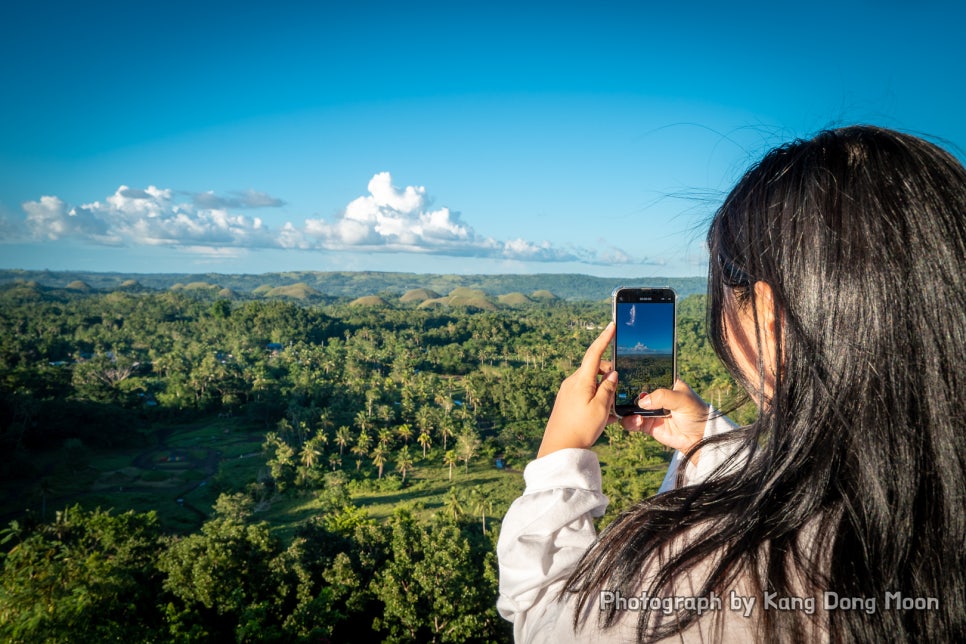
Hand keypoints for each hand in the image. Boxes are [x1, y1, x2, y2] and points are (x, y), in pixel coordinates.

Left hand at [537, 323, 618, 457]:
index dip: (604, 338)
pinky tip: (603, 417)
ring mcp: (568, 392)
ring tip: (611, 412)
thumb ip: (609, 388)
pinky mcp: (566, 402)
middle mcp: (572, 382)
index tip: (612, 325)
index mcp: (581, 380)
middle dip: (610, 376)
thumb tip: (612, 374)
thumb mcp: (601, 408)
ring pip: (592, 384)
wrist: (558, 448)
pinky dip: (597, 400)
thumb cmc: (580, 428)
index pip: (594, 352)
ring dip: (604, 391)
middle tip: (619, 393)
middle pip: (595, 370)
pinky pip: (585, 394)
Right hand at [622, 379, 708, 463]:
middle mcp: (655, 396)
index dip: (635, 374)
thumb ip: (663, 396)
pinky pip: (632, 422)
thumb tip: (642, 401)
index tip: (624, 375)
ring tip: (634, 413)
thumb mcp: (683, 399)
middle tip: (620, 396)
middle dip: (625, 393)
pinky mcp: (647, 424)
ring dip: (627, 409)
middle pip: (634, 391)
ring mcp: (650, 410)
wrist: (700, 437)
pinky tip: (637, 421)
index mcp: (665, 383)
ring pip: (630, 407)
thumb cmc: (696, 413)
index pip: (647, 375)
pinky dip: (630, 422)